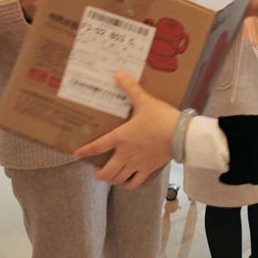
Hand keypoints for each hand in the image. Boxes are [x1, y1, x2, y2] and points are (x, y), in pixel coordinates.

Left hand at [74, 72, 178, 187]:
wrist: (181, 135)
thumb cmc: (161, 118)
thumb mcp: (145, 101)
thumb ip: (130, 88)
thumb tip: (118, 74)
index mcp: (121, 137)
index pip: (98, 146)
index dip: (85, 151)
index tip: (77, 154)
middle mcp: (125, 154)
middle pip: (106, 172)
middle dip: (98, 173)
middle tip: (96, 170)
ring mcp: (137, 164)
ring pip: (118, 179)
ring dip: (111, 179)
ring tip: (110, 175)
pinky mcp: (148, 169)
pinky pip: (135, 182)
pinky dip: (128, 184)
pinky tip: (127, 181)